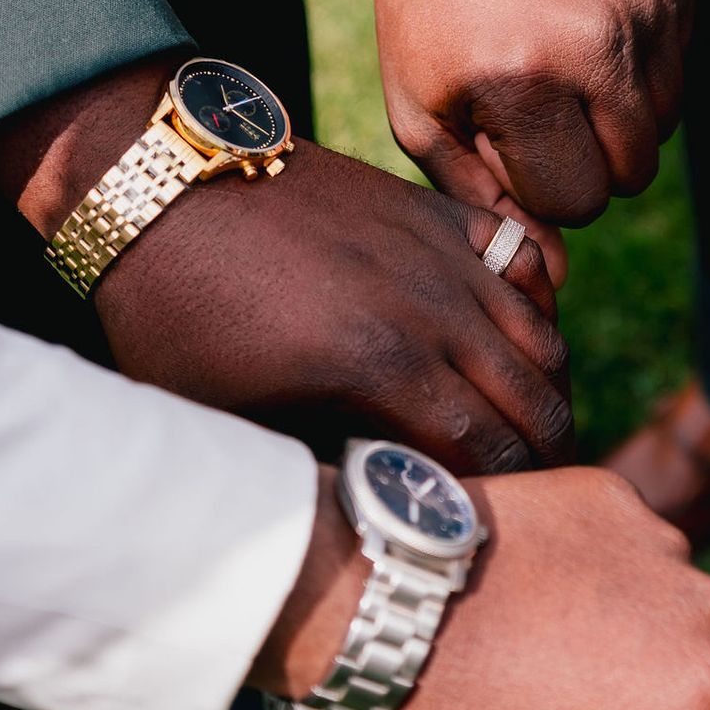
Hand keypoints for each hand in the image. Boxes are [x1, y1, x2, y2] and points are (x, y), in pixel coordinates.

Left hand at [0, 60, 573, 473]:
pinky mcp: (431, 209)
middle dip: (548, 452)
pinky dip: (539, 300)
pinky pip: (523, 255)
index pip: (495, 452)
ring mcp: (438, 251)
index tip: (510, 520)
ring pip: (540, 333)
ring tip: (538, 425)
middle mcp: (430, 308)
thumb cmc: (176, 315)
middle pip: (535, 399)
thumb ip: (310, 465)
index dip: (517, 494)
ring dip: (548, 386)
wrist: (161, 189)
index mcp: (380, 368)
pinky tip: (525, 333)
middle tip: (545, 485)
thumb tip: (372, 506)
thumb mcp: (228, 417)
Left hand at [258, 466, 709, 709]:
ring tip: (534, 662)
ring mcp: (662, 541)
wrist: (370, 601)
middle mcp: (709, 608)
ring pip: (676, 628)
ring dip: (631, 655)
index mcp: (709, 697)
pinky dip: (596, 590)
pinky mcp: (613, 498)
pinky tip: (525, 602)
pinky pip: (633, 564)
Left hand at [359, 0, 692, 226]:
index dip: (542, 182)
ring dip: (620, 114)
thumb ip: (482, 195)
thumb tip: (555, 273)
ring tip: (566, 66)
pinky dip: (642, 63)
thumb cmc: (432, 8)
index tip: (510, 139)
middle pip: (633, 173)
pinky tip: (590, 24)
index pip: (577, 201)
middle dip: (587, 157)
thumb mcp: (422, 108)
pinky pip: (682, 65)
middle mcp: (596, 45)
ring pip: (666, 125)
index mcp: (522, 83)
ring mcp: (644, 7)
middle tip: (544, 110)